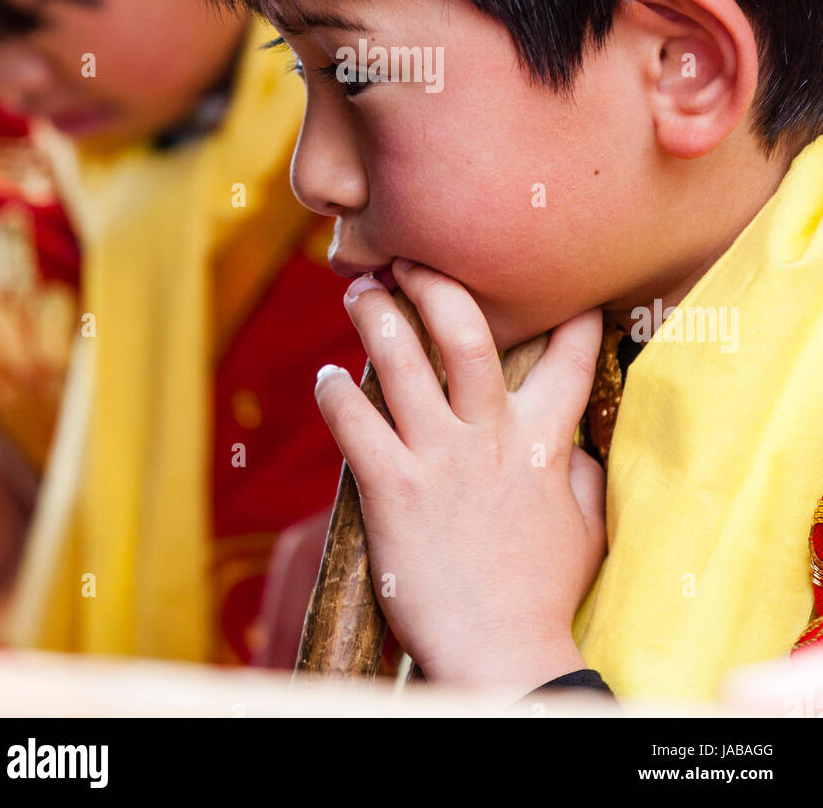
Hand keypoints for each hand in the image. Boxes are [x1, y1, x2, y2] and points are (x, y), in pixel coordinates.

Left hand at [315, 260, 606, 695]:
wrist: (502, 654)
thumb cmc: (544, 594)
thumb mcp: (586, 528)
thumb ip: (581, 472)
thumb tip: (576, 441)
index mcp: (543, 443)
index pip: (568, 360)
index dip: (570, 315)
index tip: (564, 287)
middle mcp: (489, 438)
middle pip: (466, 333)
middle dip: (436, 285)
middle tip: (411, 260)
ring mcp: (439, 460)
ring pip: (401, 363)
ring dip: (375, 318)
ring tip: (358, 291)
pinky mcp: (392, 491)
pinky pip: (354, 425)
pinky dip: (335, 395)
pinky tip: (326, 379)